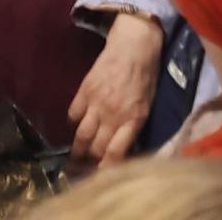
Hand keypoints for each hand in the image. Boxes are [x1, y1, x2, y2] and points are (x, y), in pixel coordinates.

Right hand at [68, 13, 162, 164]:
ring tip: (75, 156)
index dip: (106, 171)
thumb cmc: (146, 75)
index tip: (101, 178)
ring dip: (77, 149)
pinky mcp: (85, 90)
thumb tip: (122, 147)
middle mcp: (113, 115)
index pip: (116, 155)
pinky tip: (76, 125)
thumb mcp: (148, 105)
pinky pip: (73, 114)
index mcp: (133, 120)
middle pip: (96, 148)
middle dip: (90, 163)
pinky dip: (73, 123)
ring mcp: (97, 103)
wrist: (134, 44)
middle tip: (85, 169)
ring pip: (82, 136)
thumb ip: (134, 126)